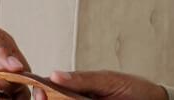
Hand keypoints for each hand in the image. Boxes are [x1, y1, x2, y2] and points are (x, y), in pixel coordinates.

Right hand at [30, 70, 167, 99]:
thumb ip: (82, 79)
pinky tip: (61, 98)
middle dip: (46, 99)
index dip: (42, 89)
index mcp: (77, 88)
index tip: (39, 89)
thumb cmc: (134, 89)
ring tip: (50, 96)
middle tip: (44, 96)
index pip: (53, 88)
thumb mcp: (107, 80)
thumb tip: (55, 75)